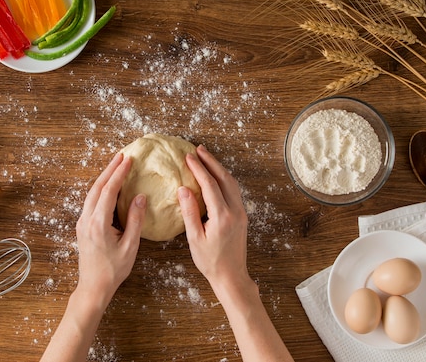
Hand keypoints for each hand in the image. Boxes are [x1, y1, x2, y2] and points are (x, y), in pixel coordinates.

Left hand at [76, 153, 145, 302]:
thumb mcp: (130, 246)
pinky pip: (90, 201)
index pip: (108, 191)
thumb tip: (139, 197)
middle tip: (121, 156)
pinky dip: (100, 189)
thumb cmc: (113, 270)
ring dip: (104, 178)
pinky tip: (108, 186)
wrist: (93, 287)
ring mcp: (82, 223)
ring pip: (91, 193)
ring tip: (115, 166)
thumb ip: (135, 220)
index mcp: (98, 224)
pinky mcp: (83, 226)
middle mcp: (86, 220)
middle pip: (97, 187)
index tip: (128, 160)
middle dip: (109, 170)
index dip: (118, 174)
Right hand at [178, 145, 249, 288]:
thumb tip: (183, 189)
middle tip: (198, 149)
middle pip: (224, 178)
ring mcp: (241, 213)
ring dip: (219, 168)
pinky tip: (216, 176)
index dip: (198, 169)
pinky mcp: (242, 216)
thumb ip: (189, 212)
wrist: (232, 276)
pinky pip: (234, 191)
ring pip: (232, 183)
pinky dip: (224, 179)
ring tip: (206, 157)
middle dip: (211, 162)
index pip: (210, 185)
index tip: (188, 157)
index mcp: (222, 216)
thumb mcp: (195, 238)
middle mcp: (235, 211)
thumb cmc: (211, 261)